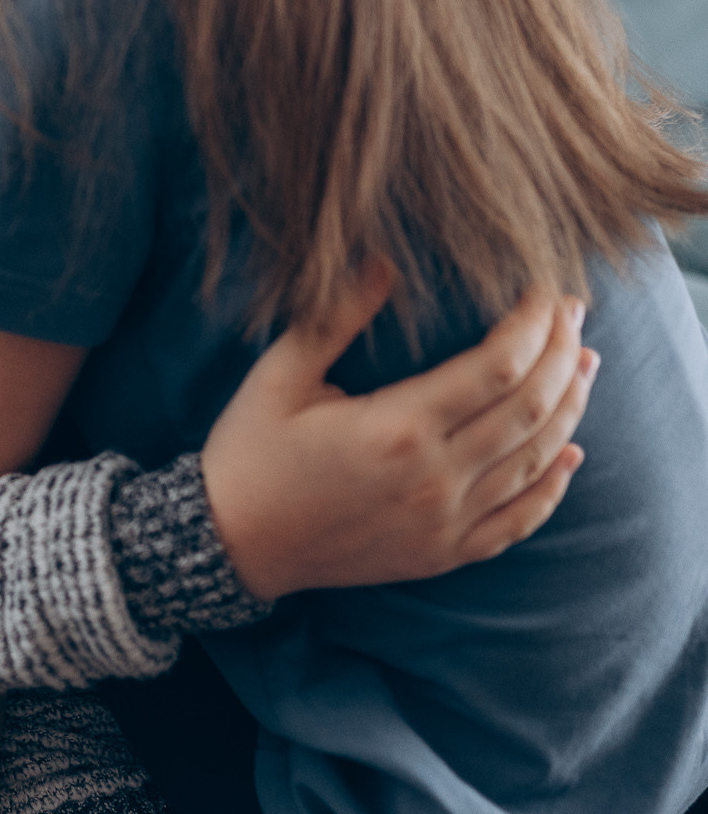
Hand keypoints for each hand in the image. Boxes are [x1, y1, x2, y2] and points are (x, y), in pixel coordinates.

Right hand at [202, 268, 593, 601]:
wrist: (230, 542)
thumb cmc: (250, 450)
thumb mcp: (281, 373)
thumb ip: (338, 317)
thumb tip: (386, 260)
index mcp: (396, 427)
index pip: (497, 365)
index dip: (533, 323)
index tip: (545, 290)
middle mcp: (433, 478)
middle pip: (529, 408)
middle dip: (560, 353)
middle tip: (573, 314)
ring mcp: (444, 522)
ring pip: (534, 459)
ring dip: (569, 408)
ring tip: (583, 365)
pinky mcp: (442, 553)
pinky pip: (519, 520)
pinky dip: (552, 485)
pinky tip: (568, 453)